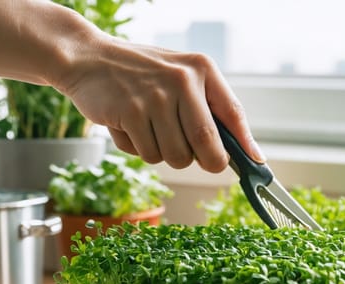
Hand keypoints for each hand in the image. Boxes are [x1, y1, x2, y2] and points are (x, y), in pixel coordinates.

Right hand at [55, 37, 263, 172]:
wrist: (88, 58)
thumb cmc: (142, 75)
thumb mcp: (182, 77)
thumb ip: (212, 110)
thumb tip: (249, 152)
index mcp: (202, 70)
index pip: (233, 114)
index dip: (245, 145)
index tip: (255, 164)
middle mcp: (183, 81)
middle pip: (207, 146)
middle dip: (204, 162)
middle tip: (192, 156)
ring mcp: (156, 96)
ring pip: (175, 157)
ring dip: (164, 154)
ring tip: (150, 128)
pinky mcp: (131, 112)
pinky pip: (147, 155)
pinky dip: (139, 149)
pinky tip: (129, 125)